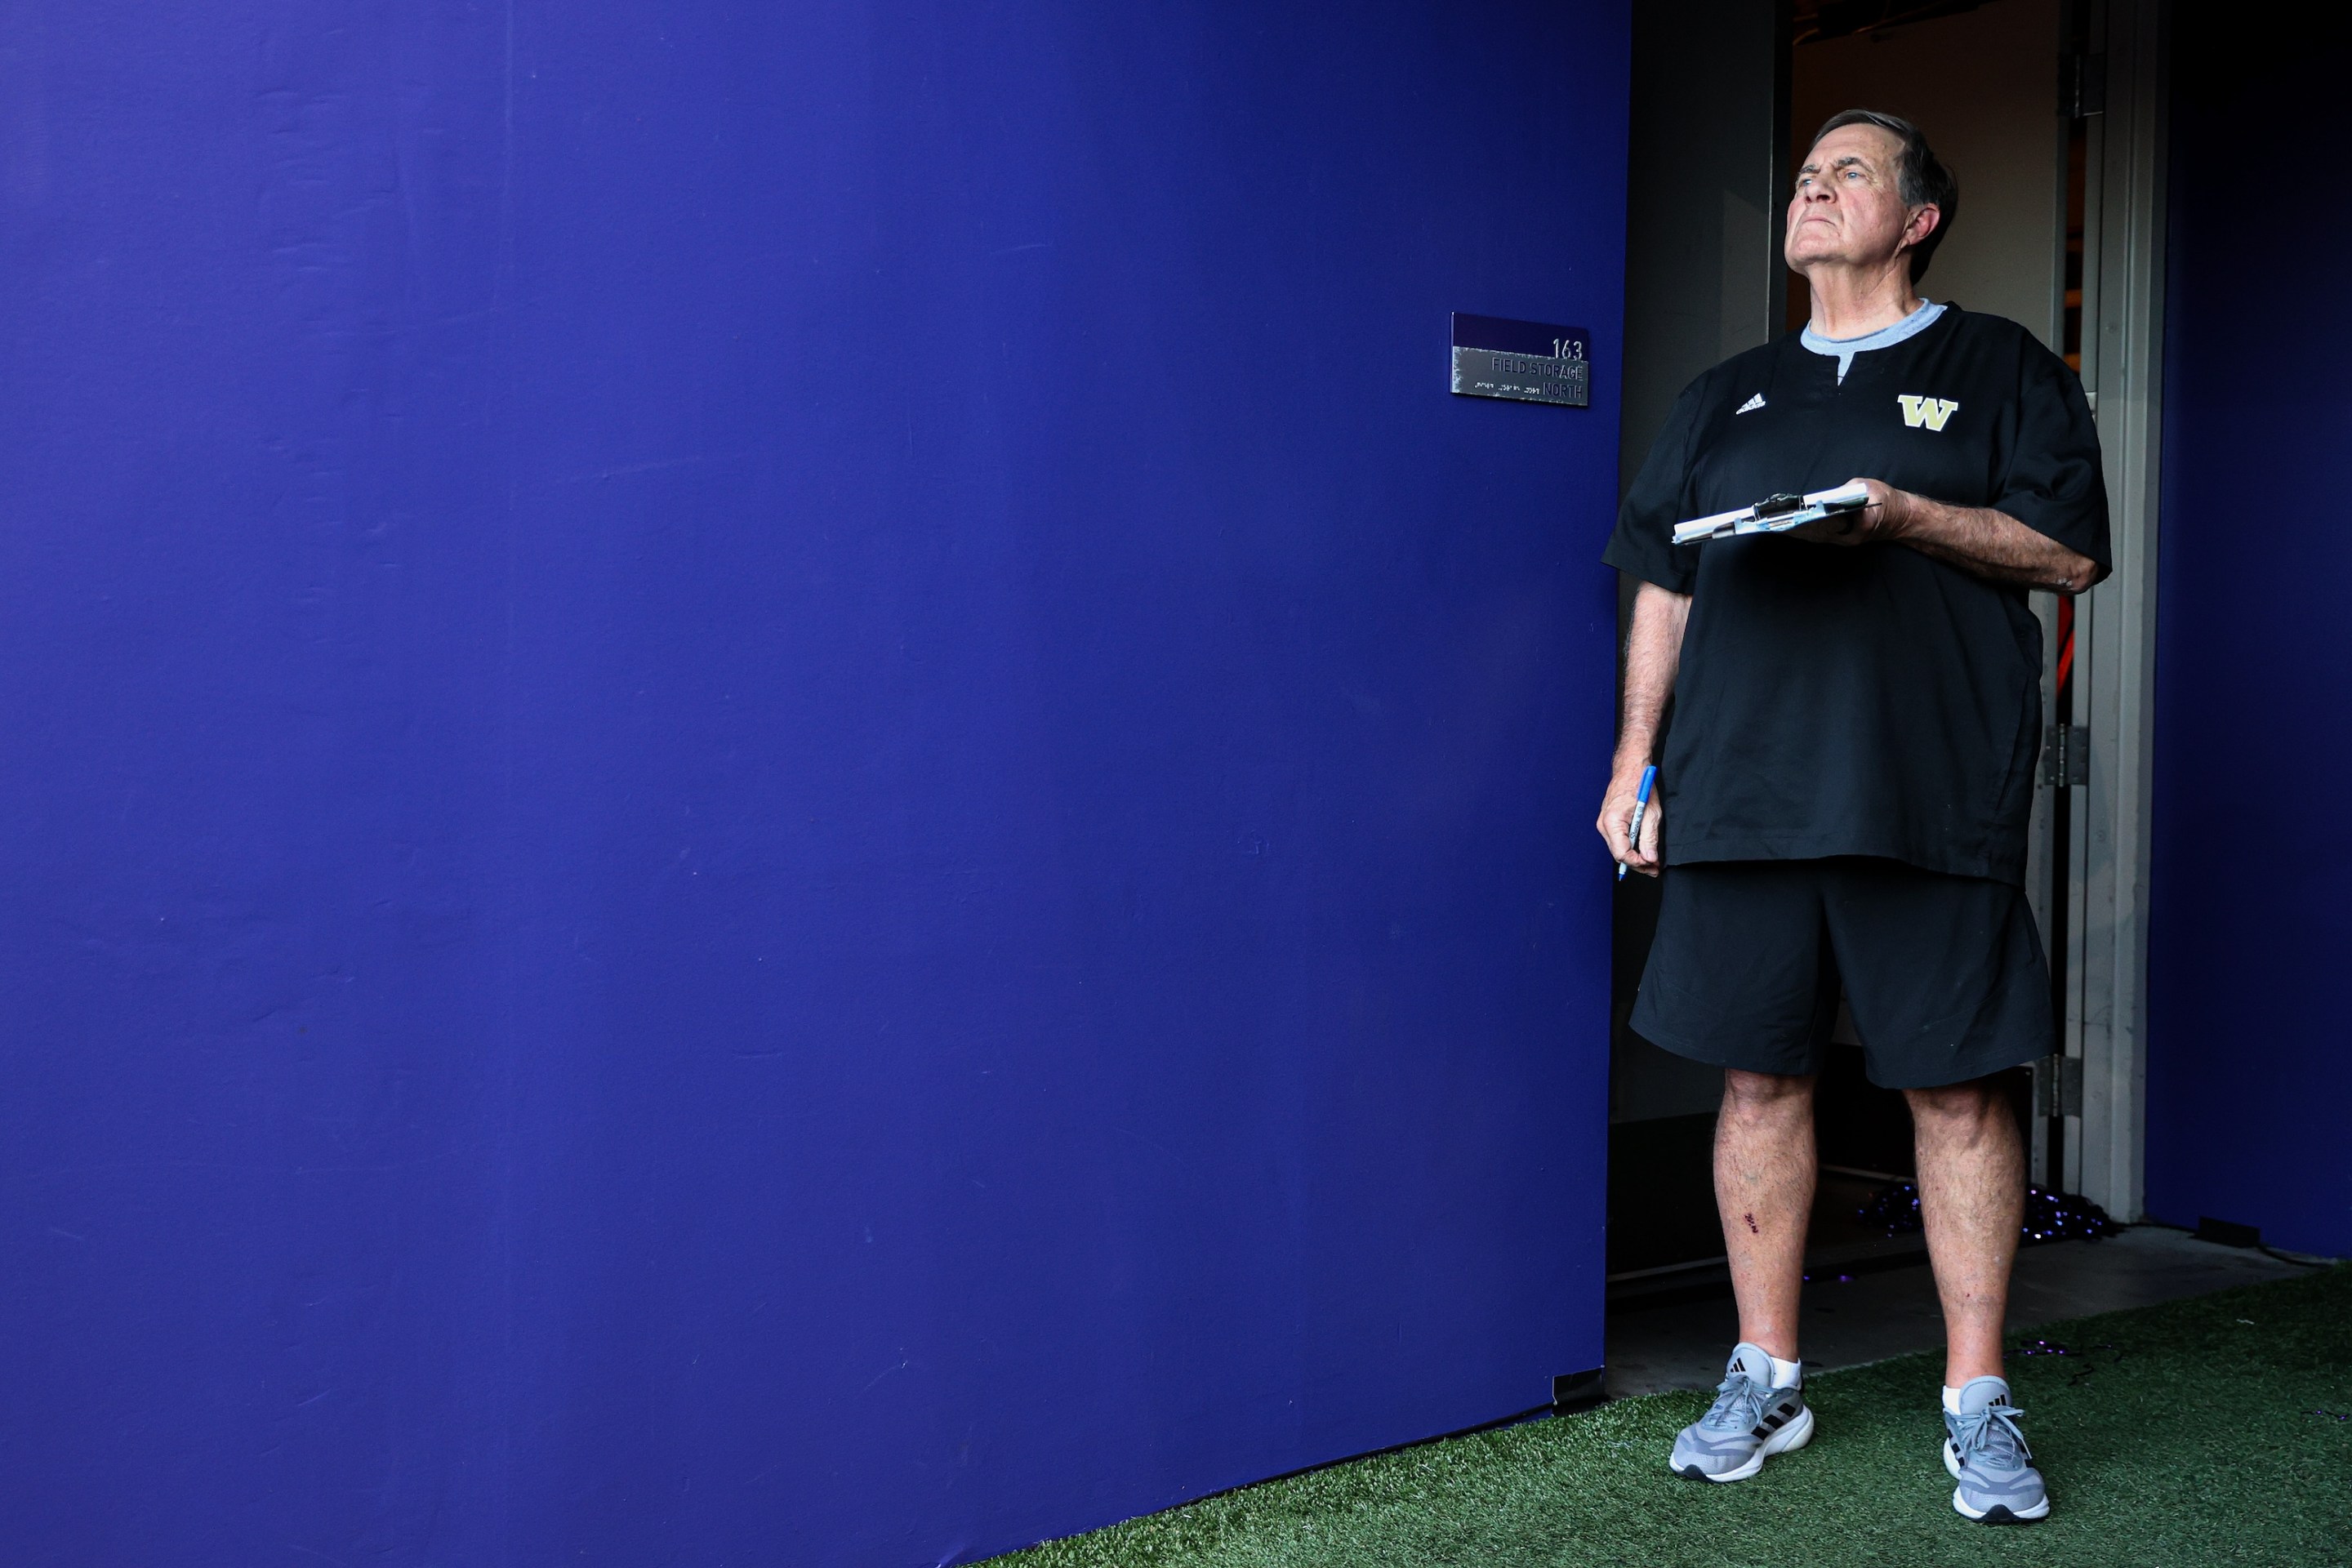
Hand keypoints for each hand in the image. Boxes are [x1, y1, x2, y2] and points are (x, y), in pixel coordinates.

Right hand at [1596, 771, 1663, 877]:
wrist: (1630, 768)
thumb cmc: (1639, 784)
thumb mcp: (1651, 813)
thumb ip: (1649, 838)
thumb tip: (1649, 858)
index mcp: (1612, 821)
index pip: (1622, 854)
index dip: (1638, 863)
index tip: (1652, 865)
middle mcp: (1603, 824)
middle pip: (1618, 854)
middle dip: (1637, 864)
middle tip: (1654, 869)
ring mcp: (1604, 823)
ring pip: (1618, 849)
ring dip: (1634, 857)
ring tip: (1651, 862)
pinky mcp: (1608, 822)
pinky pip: (1618, 840)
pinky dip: (1630, 847)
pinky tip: (1642, 850)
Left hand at [1788, 477, 1905, 545]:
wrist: (1902, 517)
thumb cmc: (1886, 499)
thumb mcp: (1867, 487)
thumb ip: (1844, 491)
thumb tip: (1824, 496)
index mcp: (1861, 521)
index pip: (1832, 519)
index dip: (1813, 515)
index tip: (1797, 513)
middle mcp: (1853, 536)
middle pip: (1822, 530)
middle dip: (1804, 523)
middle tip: (1783, 519)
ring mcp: (1848, 541)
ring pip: (1822, 536)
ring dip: (1804, 529)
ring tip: (1785, 521)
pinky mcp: (1845, 541)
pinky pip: (1824, 536)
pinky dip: (1811, 530)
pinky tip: (1797, 525)